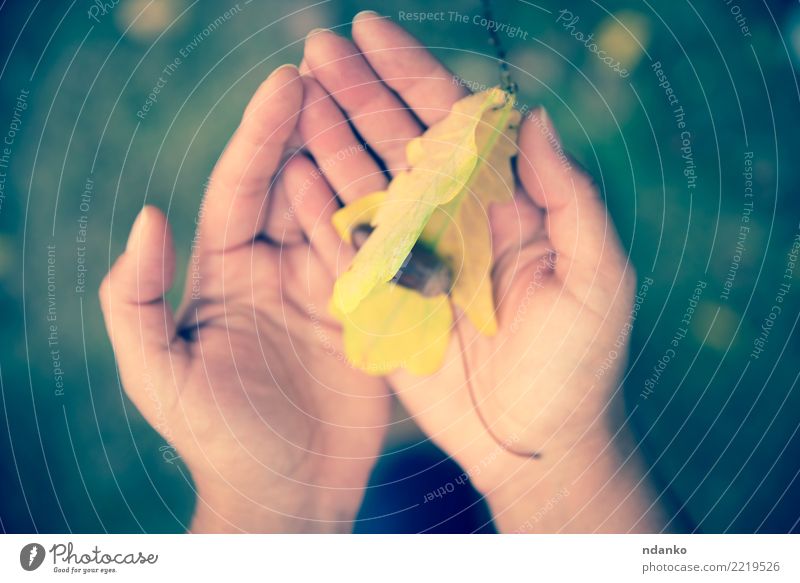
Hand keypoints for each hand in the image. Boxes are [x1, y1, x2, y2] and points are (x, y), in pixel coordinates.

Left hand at [100, 65, 389, 531]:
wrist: (288, 491)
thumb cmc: (216, 436)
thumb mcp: (155, 372)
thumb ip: (133, 296)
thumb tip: (149, 215)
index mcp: (227, 267)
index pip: (242, 186)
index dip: (261, 134)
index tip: (286, 82)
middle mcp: (279, 265)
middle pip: (297, 180)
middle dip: (314, 124)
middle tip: (339, 65)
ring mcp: (330, 284)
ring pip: (346, 206)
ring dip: (360, 154)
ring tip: (382, 99)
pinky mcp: (373, 309)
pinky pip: (387, 252)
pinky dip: (400, 211)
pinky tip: (420, 169)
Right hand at [301, 12, 663, 531]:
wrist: (537, 442)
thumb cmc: (580, 363)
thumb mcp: (595, 276)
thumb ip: (570, 197)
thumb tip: (536, 117)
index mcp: (501, 202)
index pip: (452, 123)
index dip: (413, 74)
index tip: (371, 31)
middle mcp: (453, 219)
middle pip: (396, 141)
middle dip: (357, 92)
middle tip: (315, 48)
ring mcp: (414, 257)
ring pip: (362, 184)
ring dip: (327, 137)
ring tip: (290, 94)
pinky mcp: (384, 299)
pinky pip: (343, 248)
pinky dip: (315, 211)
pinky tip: (287, 172)